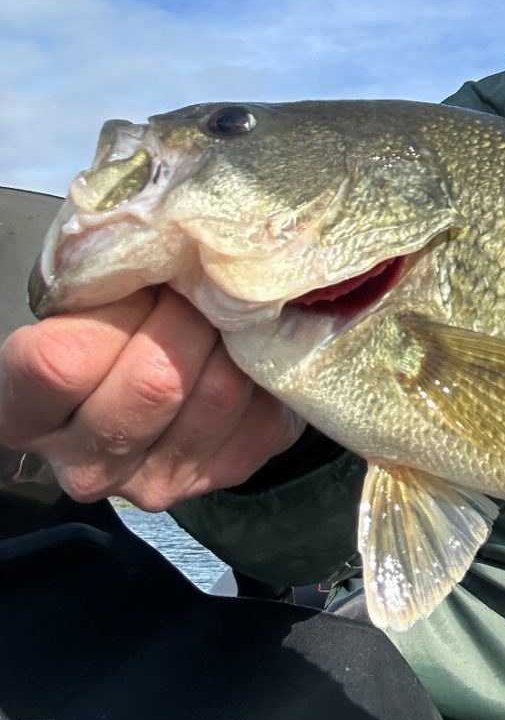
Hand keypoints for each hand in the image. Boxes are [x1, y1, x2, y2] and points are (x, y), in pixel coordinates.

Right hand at [0, 288, 302, 511]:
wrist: (150, 377)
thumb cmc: (104, 326)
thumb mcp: (83, 301)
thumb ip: (105, 281)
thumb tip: (170, 238)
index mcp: (25, 416)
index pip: (60, 364)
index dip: (113, 307)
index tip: (135, 282)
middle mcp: (85, 465)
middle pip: (155, 382)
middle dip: (186, 315)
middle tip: (194, 288)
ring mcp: (157, 482)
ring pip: (219, 391)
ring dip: (232, 336)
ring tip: (221, 313)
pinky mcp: (225, 474)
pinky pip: (262, 411)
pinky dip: (263, 365)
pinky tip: (244, 349)